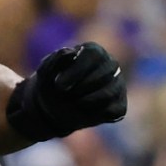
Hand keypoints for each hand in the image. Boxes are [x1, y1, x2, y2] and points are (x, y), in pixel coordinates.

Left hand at [8, 43, 128, 142]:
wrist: (53, 110)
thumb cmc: (51, 86)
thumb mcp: (45, 72)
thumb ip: (56, 59)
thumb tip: (71, 51)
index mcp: (93, 51)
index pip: (93, 55)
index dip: (76, 71)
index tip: (59, 85)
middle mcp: (110, 65)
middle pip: (103, 75)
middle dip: (79, 88)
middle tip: (65, 95)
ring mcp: (118, 85)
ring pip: (109, 93)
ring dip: (86, 101)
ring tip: (74, 102)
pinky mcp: (120, 105)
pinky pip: (113, 111)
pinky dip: (95, 114)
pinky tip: (84, 111)